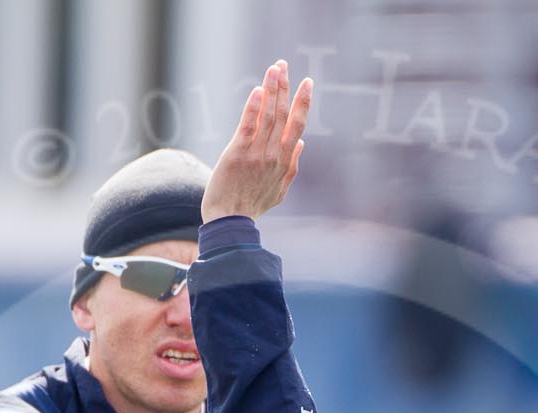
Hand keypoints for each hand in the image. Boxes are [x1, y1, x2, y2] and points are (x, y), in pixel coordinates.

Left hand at [202, 60, 311, 223]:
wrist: (230, 222)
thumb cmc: (252, 207)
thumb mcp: (279, 190)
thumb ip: (292, 167)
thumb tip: (302, 143)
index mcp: (285, 162)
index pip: (297, 126)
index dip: (302, 103)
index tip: (307, 83)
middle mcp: (274, 155)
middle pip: (283, 115)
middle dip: (285, 87)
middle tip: (284, 64)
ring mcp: (256, 154)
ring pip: (268, 116)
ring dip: (272, 90)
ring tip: (274, 69)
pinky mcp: (237, 154)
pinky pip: (248, 126)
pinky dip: (254, 107)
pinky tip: (258, 90)